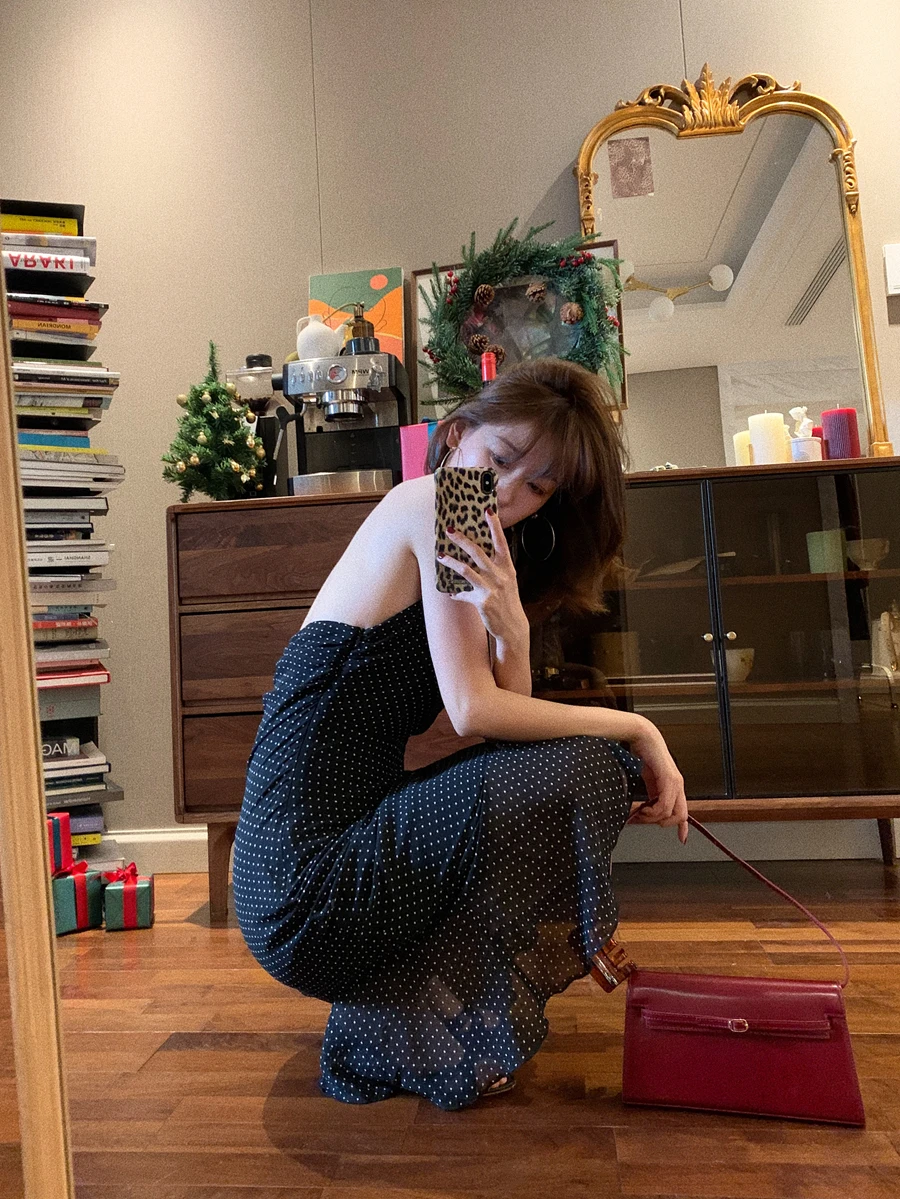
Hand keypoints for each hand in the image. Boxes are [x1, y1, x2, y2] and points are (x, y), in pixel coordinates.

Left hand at [438, 507, 528, 645]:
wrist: (512, 626)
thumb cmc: (507, 600)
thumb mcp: (507, 580)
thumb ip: (495, 566)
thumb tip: (477, 552)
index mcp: (507, 567)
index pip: (501, 542)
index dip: (494, 526)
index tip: (487, 510)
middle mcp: (500, 576)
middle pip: (478, 552)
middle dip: (462, 539)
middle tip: (449, 530)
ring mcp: (491, 588)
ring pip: (466, 570)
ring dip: (451, 562)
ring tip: (440, 556)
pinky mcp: (483, 602)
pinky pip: (463, 594)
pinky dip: (456, 593)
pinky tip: (450, 593)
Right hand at [624, 722, 688, 844]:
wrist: (643, 737)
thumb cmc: (645, 755)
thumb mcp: (648, 781)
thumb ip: (651, 795)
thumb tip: (645, 811)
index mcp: (674, 787)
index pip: (683, 811)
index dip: (683, 827)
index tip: (681, 838)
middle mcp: (678, 786)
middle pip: (680, 816)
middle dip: (662, 823)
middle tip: (645, 819)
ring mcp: (675, 782)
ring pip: (671, 813)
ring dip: (653, 818)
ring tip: (640, 813)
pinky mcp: (669, 779)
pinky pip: (664, 804)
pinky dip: (653, 811)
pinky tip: (642, 807)